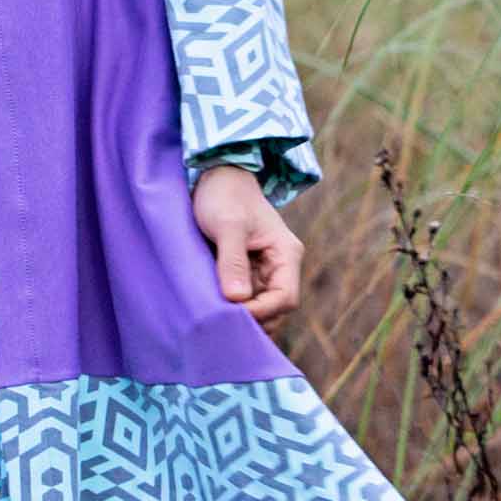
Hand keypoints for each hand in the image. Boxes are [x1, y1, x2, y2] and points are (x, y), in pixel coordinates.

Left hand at [191, 163, 303, 330]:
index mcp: (286, 254)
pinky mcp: (247, 273)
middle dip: (254, 320)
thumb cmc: (225, 196)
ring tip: (216, 318)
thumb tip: (237, 298)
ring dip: (243, 317)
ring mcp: (263, 271)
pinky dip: (233, 309)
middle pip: (276, 310)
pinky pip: (246, 300)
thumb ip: (233, 260)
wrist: (216, 178)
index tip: (231, 313)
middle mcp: (280, 266)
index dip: (261, 312)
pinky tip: (214, 310)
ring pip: (261, 309)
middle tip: (221, 322)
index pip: (285, 298)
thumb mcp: (228, 225)